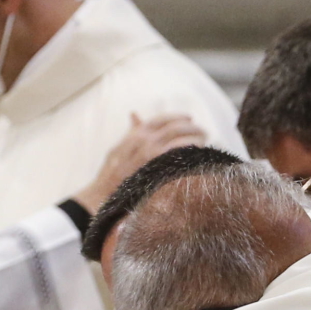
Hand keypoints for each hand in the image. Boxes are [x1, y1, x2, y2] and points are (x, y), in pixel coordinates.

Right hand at [71, 113, 207, 213]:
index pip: (162, 119)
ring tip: (205, 142)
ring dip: (197, 138)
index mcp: (137, 134)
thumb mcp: (118, 148)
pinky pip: (182, 155)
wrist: (105, 195)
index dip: (178, 116)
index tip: (189, 118)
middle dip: (193, 127)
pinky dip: (192, 152)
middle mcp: (146, 140)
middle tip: (203, 131)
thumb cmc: (112, 173)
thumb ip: (131, 131)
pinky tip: (199, 155)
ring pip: (183, 139)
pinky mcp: (160, 169)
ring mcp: (154, 154)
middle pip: (177, 127)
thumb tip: (135, 114)